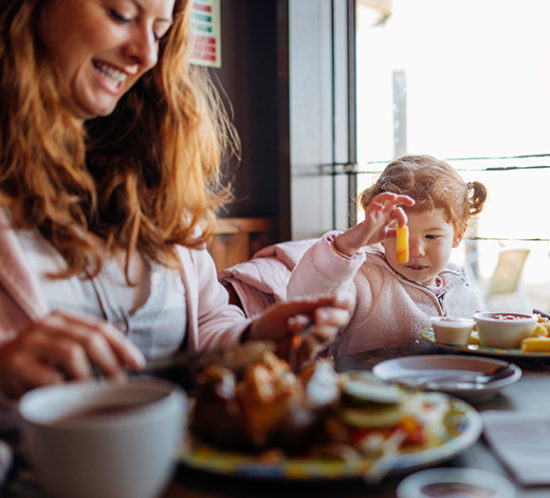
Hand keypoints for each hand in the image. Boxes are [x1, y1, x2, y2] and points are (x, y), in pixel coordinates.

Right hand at [0, 310, 144, 398]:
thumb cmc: (37, 362)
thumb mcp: (62, 348)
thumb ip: (88, 348)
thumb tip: (127, 365)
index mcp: (62, 318)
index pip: (101, 328)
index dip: (123, 347)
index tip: (138, 365)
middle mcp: (46, 325)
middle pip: (91, 339)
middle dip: (110, 364)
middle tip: (117, 385)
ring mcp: (30, 342)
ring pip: (73, 354)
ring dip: (87, 377)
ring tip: (88, 392)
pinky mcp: (16, 363)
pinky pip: (51, 377)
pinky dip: (64, 389)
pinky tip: (64, 397)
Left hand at [247, 291, 352, 366]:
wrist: (254, 342)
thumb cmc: (271, 322)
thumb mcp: (286, 308)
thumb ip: (307, 304)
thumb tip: (328, 299)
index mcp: (319, 309)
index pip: (342, 305)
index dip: (345, 301)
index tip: (337, 298)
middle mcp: (322, 325)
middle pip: (341, 321)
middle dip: (332, 317)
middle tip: (317, 315)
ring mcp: (316, 341)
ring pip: (328, 334)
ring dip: (313, 328)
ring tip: (293, 322)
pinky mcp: (308, 357)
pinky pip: (314, 348)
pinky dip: (304, 340)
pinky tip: (292, 334)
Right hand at [334, 192, 414, 255]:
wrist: (358, 242)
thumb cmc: (370, 236)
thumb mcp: (386, 235)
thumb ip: (394, 233)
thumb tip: (404, 231)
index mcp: (386, 216)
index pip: (398, 209)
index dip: (403, 216)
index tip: (403, 226)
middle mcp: (381, 212)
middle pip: (391, 199)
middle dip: (402, 198)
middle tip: (411, 201)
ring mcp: (374, 213)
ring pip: (379, 198)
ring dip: (387, 196)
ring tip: (394, 197)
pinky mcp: (367, 217)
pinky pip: (370, 207)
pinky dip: (375, 205)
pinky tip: (380, 208)